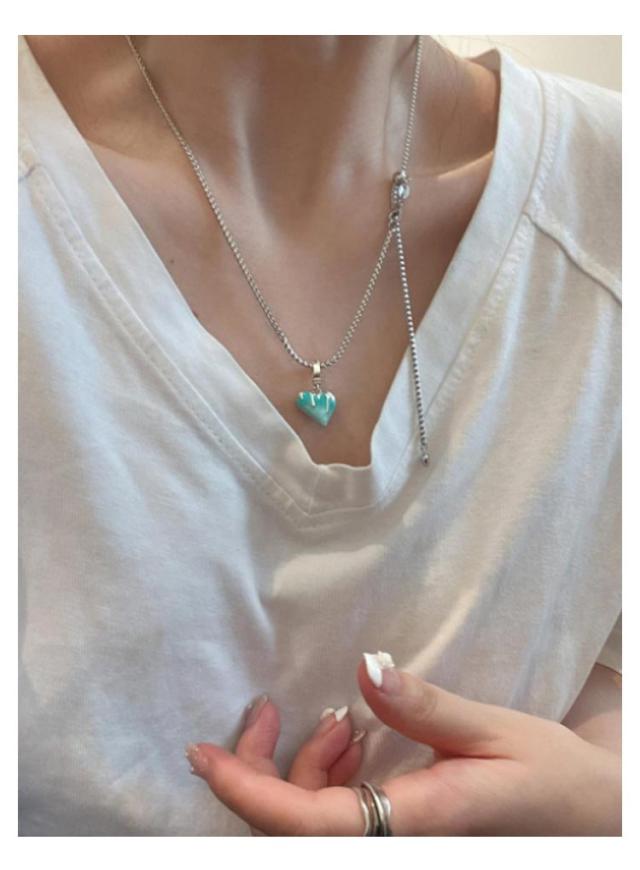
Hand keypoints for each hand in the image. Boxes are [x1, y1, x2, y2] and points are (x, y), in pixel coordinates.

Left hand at [185, 653, 621, 835]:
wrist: (586, 818)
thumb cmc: (550, 776)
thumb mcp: (495, 731)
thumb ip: (427, 707)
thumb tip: (367, 669)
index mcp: (417, 825)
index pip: (311, 828)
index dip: (250, 795)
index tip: (204, 756)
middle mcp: (395, 845)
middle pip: (293, 830)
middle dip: (259, 772)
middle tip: (261, 710)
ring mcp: (393, 843)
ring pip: (309, 823)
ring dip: (299, 767)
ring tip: (332, 719)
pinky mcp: (395, 834)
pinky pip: (337, 817)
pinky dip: (326, 775)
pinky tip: (348, 739)